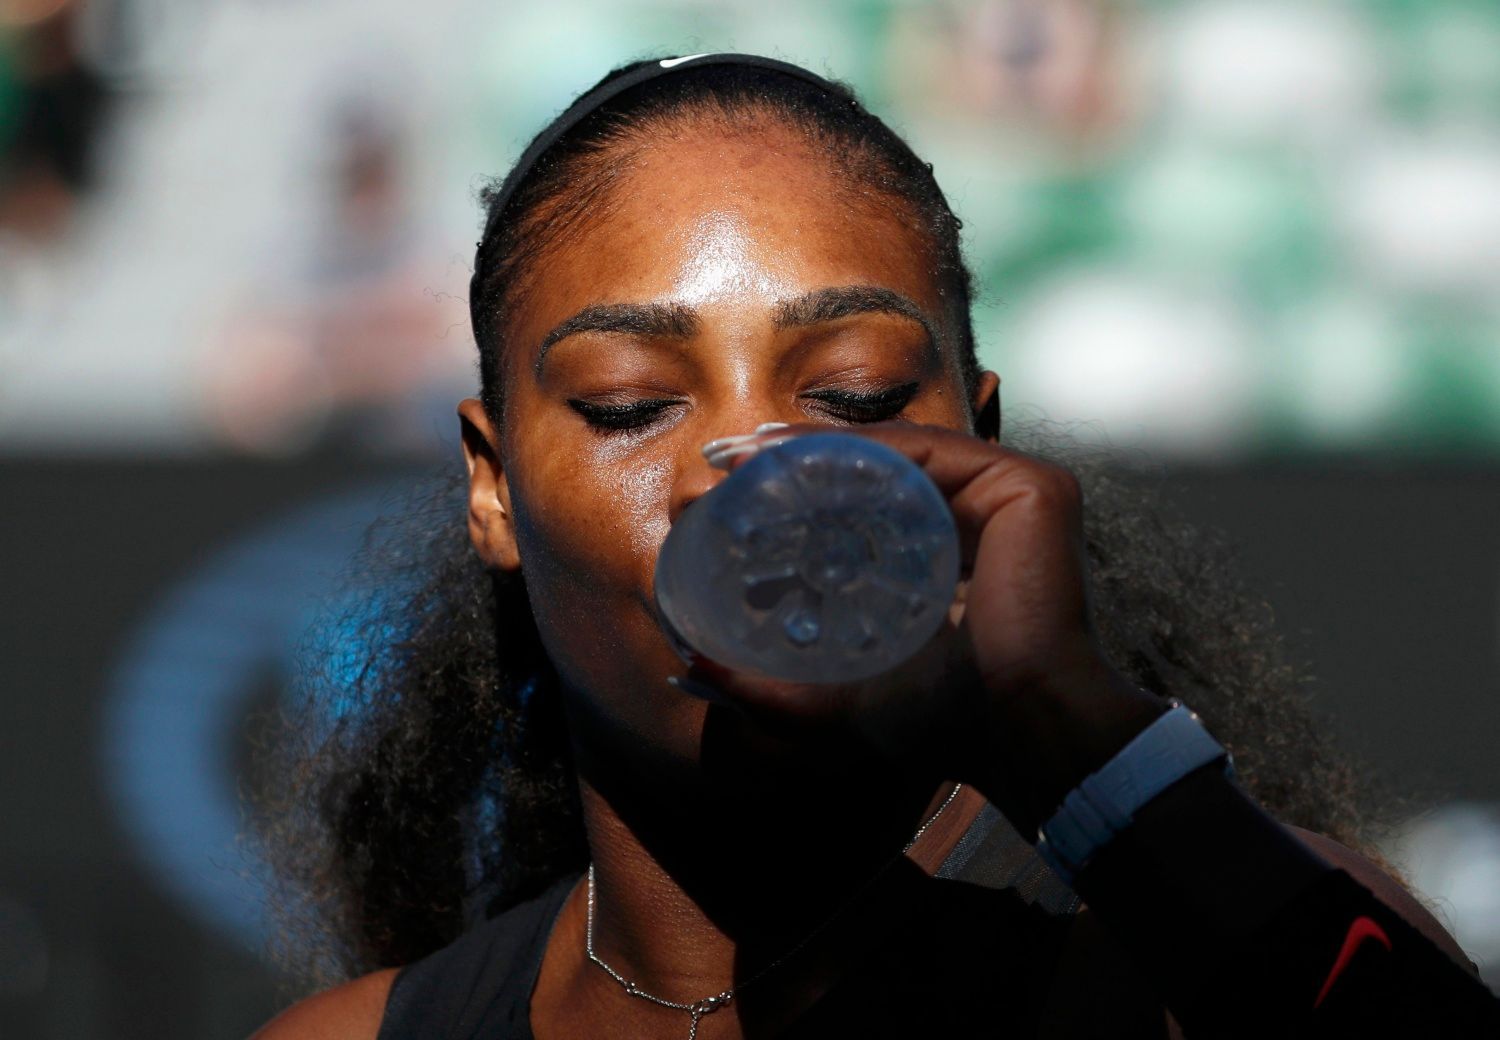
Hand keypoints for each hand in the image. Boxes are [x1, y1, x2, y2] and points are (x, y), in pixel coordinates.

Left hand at [686, 422, 1164, 829]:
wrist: (1014, 734)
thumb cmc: (935, 721)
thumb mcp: (827, 699)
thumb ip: (762, 685)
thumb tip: (689, 669)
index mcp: (940, 553)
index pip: (858, 503)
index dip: (790, 489)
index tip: (721, 489)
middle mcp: (976, 515)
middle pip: (874, 471)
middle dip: (792, 459)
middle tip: (721, 460)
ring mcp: (1008, 496)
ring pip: (897, 454)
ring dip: (818, 447)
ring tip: (748, 453)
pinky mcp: (1031, 488)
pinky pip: (935, 454)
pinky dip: (870, 451)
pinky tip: (810, 459)